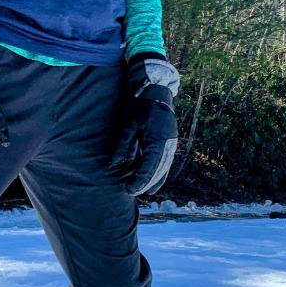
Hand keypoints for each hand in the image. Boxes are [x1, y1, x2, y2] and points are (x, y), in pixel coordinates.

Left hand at [109, 53, 179, 195]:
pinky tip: (154, 184)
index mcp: (157, 141)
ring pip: (163, 170)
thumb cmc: (141, 107)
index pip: (148, 168)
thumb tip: (114, 164)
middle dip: (145, 184)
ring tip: (141, 191)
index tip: (129, 190)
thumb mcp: (128, 125)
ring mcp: (171, 145)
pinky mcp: (171, 144)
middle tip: (131, 193)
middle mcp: (167, 145)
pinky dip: (160, 175)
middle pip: (157, 172)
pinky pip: (166, 164)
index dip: (139, 181)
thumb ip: (123, 145)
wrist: (157, 93)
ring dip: (153, 182)